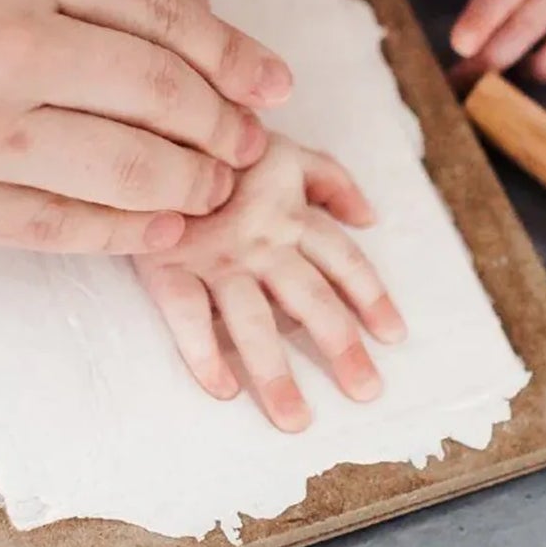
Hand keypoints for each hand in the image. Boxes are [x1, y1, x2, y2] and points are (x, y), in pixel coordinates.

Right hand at [0, 0, 293, 249]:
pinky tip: (159, 234)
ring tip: (214, 193)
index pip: (168, 19)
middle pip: (167, 96)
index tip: (266, 86)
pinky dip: (124, 234)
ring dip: (189, 185)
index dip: (232, 61)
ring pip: (132, 170)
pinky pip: (63, 227)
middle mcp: (20, 41)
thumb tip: (120, 27)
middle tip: (247, 147)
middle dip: (222, 129)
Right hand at [136, 134, 406, 431]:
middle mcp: (261, 241)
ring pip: (253, 321)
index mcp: (290, 214)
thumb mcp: (285, 149)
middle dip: (341, 347)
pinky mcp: (169, 264)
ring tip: (295, 420)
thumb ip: (330, 180)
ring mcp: (215, 256)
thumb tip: (370, 217)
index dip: (371, 297)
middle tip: (366, 391)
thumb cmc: (222, 142)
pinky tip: (222, 391)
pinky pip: (187, 316)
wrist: (151, 127)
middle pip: (310, 299)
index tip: (394, 337)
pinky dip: (203, 354)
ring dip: (275, 374)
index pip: (343, 261)